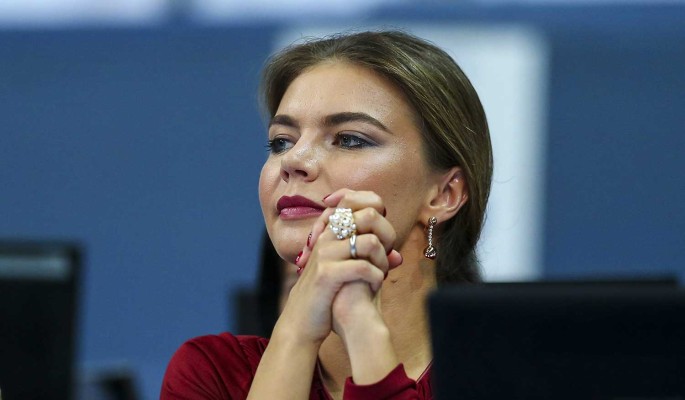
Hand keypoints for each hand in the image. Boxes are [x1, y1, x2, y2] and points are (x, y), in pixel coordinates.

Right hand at [283, 189, 401, 343]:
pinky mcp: (326, 273)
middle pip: (369, 214)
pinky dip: (376, 277)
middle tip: (385, 257)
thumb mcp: (346, 269)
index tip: (380, 234)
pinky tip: (374, 286)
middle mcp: (326, 236)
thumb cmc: (328, 294)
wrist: (302, 321)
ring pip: (371, 241)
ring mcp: (324, 253)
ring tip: (381, 274)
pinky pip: (364, 266)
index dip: (375, 208)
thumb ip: (370, 259)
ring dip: (383, 261)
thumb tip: (398, 257)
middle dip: (387, 236)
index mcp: (329, 230)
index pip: (353, 197)